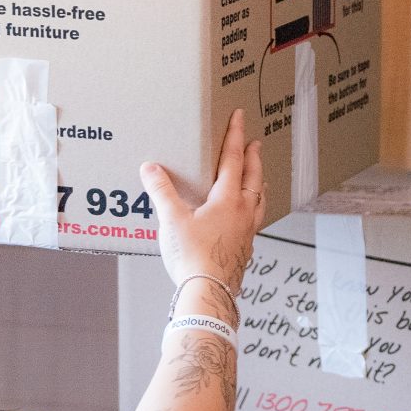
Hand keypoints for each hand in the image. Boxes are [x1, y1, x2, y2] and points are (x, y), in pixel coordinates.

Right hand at [143, 110, 264, 299]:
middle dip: (253, 157)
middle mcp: (244, 212)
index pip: (234, 159)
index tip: (240, 118)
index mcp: (228, 199)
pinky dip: (254, 208)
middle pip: (253, 176)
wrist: (209, 292)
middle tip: (255, 143)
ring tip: (258, 176)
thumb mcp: (171, 220)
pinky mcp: (244, 248)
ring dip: (258, 182)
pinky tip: (246, 216)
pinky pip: (255, 220)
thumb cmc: (193, 257)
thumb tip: (150, 168)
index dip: (236, 136)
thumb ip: (161, 191)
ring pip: (259, 199)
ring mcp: (247, 231)